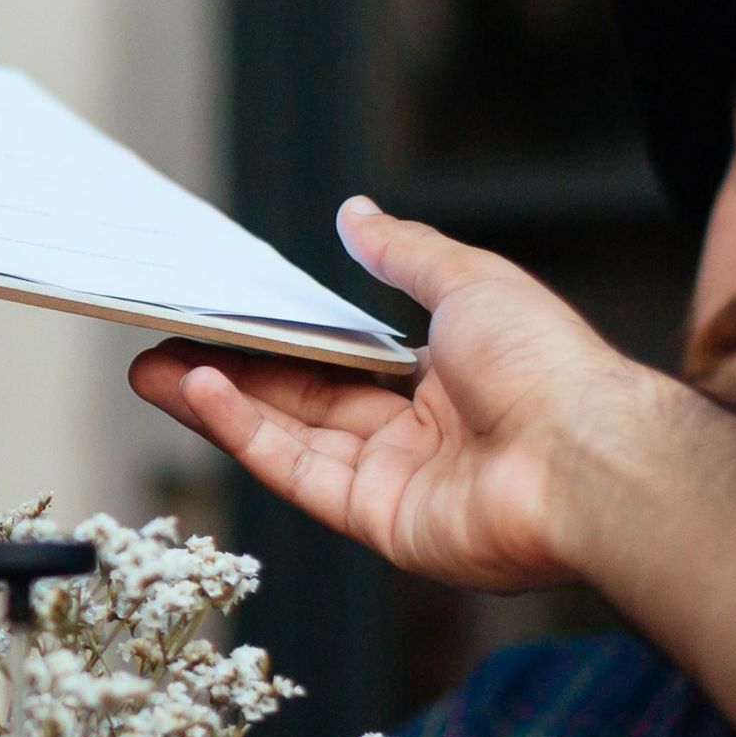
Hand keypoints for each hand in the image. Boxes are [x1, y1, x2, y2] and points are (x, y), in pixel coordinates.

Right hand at [129, 198, 666, 593]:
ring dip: (218, 401)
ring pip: (289, 436)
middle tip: (158, 341)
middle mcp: (417, 434)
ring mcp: (397, 482)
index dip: (281, 337)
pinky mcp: (380, 523)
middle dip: (229, 370)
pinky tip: (201, 393)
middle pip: (303, 400)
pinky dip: (247, 433)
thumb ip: (404, 254)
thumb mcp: (469, 282)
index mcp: (444, 378)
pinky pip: (300, 473)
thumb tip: (355, 213)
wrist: (585, 453)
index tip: (224, 315)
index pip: (344, 357)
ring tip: (150, 367)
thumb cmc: (547, 365)